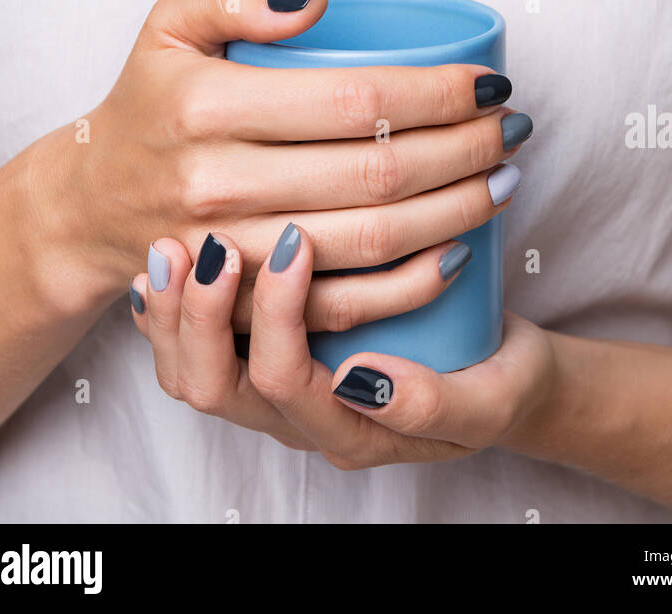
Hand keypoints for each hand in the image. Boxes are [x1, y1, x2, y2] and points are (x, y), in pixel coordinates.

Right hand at [42, 0, 529, 319]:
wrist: (93, 206)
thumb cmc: (152, 103)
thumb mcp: (168, 24)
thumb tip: (318, 0)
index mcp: (205, 107)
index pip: (350, 99)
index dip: (436, 93)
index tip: (488, 82)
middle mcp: (217, 185)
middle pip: (376, 172)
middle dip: (466, 149)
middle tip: (513, 128)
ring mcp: (232, 256)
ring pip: (371, 241)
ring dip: (457, 212)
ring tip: (505, 179)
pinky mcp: (246, 307)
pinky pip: (345, 306)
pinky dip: (414, 286)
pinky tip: (460, 252)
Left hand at [130, 223, 553, 465]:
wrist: (503, 376)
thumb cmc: (497, 382)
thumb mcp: (490, 401)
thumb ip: (433, 404)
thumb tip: (365, 379)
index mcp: (347, 431)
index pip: (285, 380)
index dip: (279, 312)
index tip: (299, 240)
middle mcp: (297, 417)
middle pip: (214, 384)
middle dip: (200, 313)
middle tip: (212, 246)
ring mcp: (275, 389)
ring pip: (191, 369)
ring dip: (174, 311)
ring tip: (172, 247)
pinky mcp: (266, 355)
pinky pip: (195, 346)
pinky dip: (170, 308)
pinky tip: (168, 261)